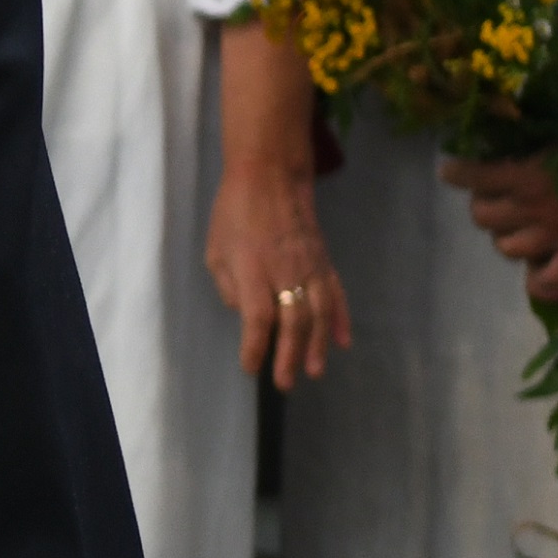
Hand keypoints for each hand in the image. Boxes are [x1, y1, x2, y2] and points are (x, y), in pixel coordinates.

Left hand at [207, 19, 346, 388]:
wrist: (270, 175)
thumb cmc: (234, 213)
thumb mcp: (215, 251)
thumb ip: (230, 287)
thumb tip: (246, 314)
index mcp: (253, 270)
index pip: (257, 319)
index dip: (256, 347)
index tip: (251, 367)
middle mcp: (286, 271)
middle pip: (293, 322)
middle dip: (290, 356)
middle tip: (286, 383)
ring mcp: (310, 266)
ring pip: (319, 313)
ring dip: (318, 345)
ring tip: (315, 371)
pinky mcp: (323, 260)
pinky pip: (335, 293)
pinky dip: (340, 319)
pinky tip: (342, 341)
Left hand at [441, 122, 557, 302]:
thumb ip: (540, 140)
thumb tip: (520, 133)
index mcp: (528, 175)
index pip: (474, 177)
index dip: (457, 173)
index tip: (449, 170)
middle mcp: (533, 209)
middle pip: (482, 217)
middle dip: (484, 205)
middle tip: (496, 196)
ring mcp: (554, 237)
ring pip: (506, 248)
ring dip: (506, 236)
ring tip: (518, 227)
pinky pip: (547, 283)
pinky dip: (538, 280)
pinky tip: (538, 269)